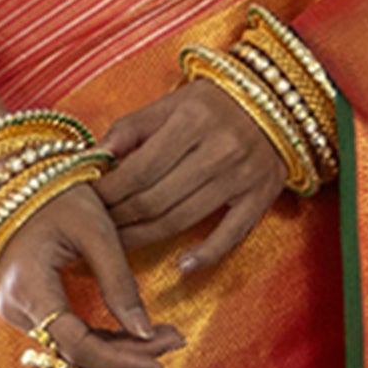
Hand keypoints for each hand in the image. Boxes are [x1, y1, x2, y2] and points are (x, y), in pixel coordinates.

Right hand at [0, 180, 182, 367]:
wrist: (17, 182)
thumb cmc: (56, 196)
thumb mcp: (96, 232)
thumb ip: (119, 283)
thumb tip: (145, 332)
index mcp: (29, 287)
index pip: (76, 343)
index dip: (119, 359)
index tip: (159, 362)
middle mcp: (17, 308)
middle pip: (77, 353)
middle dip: (128, 356)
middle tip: (175, 341)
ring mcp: (20, 311)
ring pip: (75, 350)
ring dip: (119, 350)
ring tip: (165, 337)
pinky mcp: (30, 310)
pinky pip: (69, 336)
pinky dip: (104, 339)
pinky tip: (138, 333)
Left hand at [97, 84, 289, 279]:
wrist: (279, 103)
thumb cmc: (216, 102)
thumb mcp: (174, 100)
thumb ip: (133, 126)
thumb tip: (95, 157)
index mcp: (192, 119)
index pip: (138, 169)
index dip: (108, 192)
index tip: (88, 201)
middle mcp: (219, 149)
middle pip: (154, 199)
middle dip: (119, 218)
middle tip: (99, 227)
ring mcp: (242, 177)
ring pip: (181, 220)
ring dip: (145, 237)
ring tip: (121, 243)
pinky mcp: (261, 197)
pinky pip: (230, 235)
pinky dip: (205, 255)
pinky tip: (181, 267)